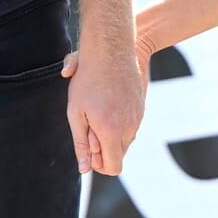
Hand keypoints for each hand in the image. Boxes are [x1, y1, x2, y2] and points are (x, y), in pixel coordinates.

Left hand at [60, 38, 147, 175]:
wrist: (112, 48)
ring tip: (98, 109)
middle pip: (119, 155)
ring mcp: (138, 117)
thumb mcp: (76, 111)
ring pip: (126, 140)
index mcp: (111, 131)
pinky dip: (120, 122)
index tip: (88, 147)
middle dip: (104, 148)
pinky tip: (108, 101)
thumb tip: (84, 169)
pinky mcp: (142, 107)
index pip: (112, 167)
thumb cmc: (88, 79)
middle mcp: (129, 127)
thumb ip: (81, 143)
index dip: (98, 164)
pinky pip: (132, 125)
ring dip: (112, 134)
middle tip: (90, 123)